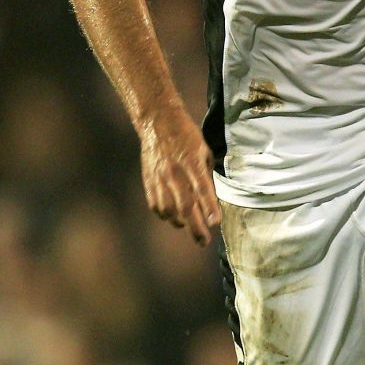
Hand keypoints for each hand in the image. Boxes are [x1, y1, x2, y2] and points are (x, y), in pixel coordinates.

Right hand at [138, 112, 219, 243]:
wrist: (157, 122)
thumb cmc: (186, 136)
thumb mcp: (204, 150)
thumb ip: (207, 175)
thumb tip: (211, 199)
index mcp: (191, 161)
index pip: (202, 188)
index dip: (209, 206)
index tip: (215, 223)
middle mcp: (174, 171)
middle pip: (184, 206)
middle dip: (195, 227)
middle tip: (203, 241)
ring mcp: (159, 177)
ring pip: (168, 210)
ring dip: (179, 222)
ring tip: (188, 225)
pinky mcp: (148, 180)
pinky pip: (155, 205)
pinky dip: (165, 215)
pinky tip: (172, 215)